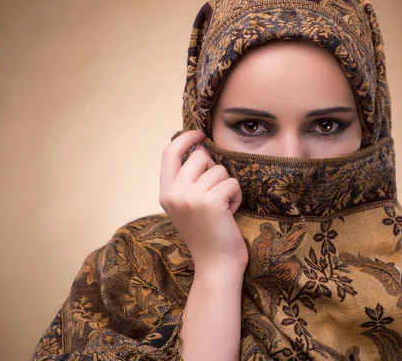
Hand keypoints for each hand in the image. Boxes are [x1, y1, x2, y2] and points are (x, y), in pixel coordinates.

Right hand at [159, 130, 247, 276]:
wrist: (216, 266)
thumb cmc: (208, 235)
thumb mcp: (188, 206)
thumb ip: (188, 180)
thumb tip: (201, 147)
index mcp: (165, 193)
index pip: (169, 153)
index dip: (186, 138)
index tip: (200, 134)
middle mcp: (174, 193)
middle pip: (200, 156)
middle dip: (215, 170)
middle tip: (216, 195)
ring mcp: (190, 197)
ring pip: (219, 170)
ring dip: (227, 187)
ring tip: (222, 209)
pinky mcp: (210, 202)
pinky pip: (232, 182)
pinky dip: (236, 196)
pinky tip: (229, 214)